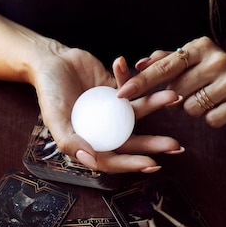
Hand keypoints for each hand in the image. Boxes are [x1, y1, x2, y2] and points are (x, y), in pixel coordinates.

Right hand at [31, 46, 182, 173]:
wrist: (50, 62)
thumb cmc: (49, 94)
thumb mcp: (55, 119)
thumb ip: (70, 142)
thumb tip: (91, 160)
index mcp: (91, 143)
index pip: (114, 159)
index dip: (132, 164)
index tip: (152, 164)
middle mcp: (106, 130)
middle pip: (134, 141)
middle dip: (155, 144)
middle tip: (176, 145)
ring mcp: (113, 110)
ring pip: (139, 113)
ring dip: (157, 105)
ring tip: (174, 98)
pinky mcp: (118, 90)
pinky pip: (132, 87)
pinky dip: (138, 79)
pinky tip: (144, 70)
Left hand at [117, 37, 225, 128]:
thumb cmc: (214, 77)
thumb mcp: (191, 64)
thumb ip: (164, 62)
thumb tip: (138, 64)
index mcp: (200, 47)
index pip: (164, 66)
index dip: (141, 82)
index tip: (122, 94)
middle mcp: (217, 59)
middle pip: (176, 92)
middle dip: (178, 99)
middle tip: (194, 93)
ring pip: (191, 108)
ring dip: (194, 110)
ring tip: (210, 100)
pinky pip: (210, 120)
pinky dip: (211, 119)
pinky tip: (222, 109)